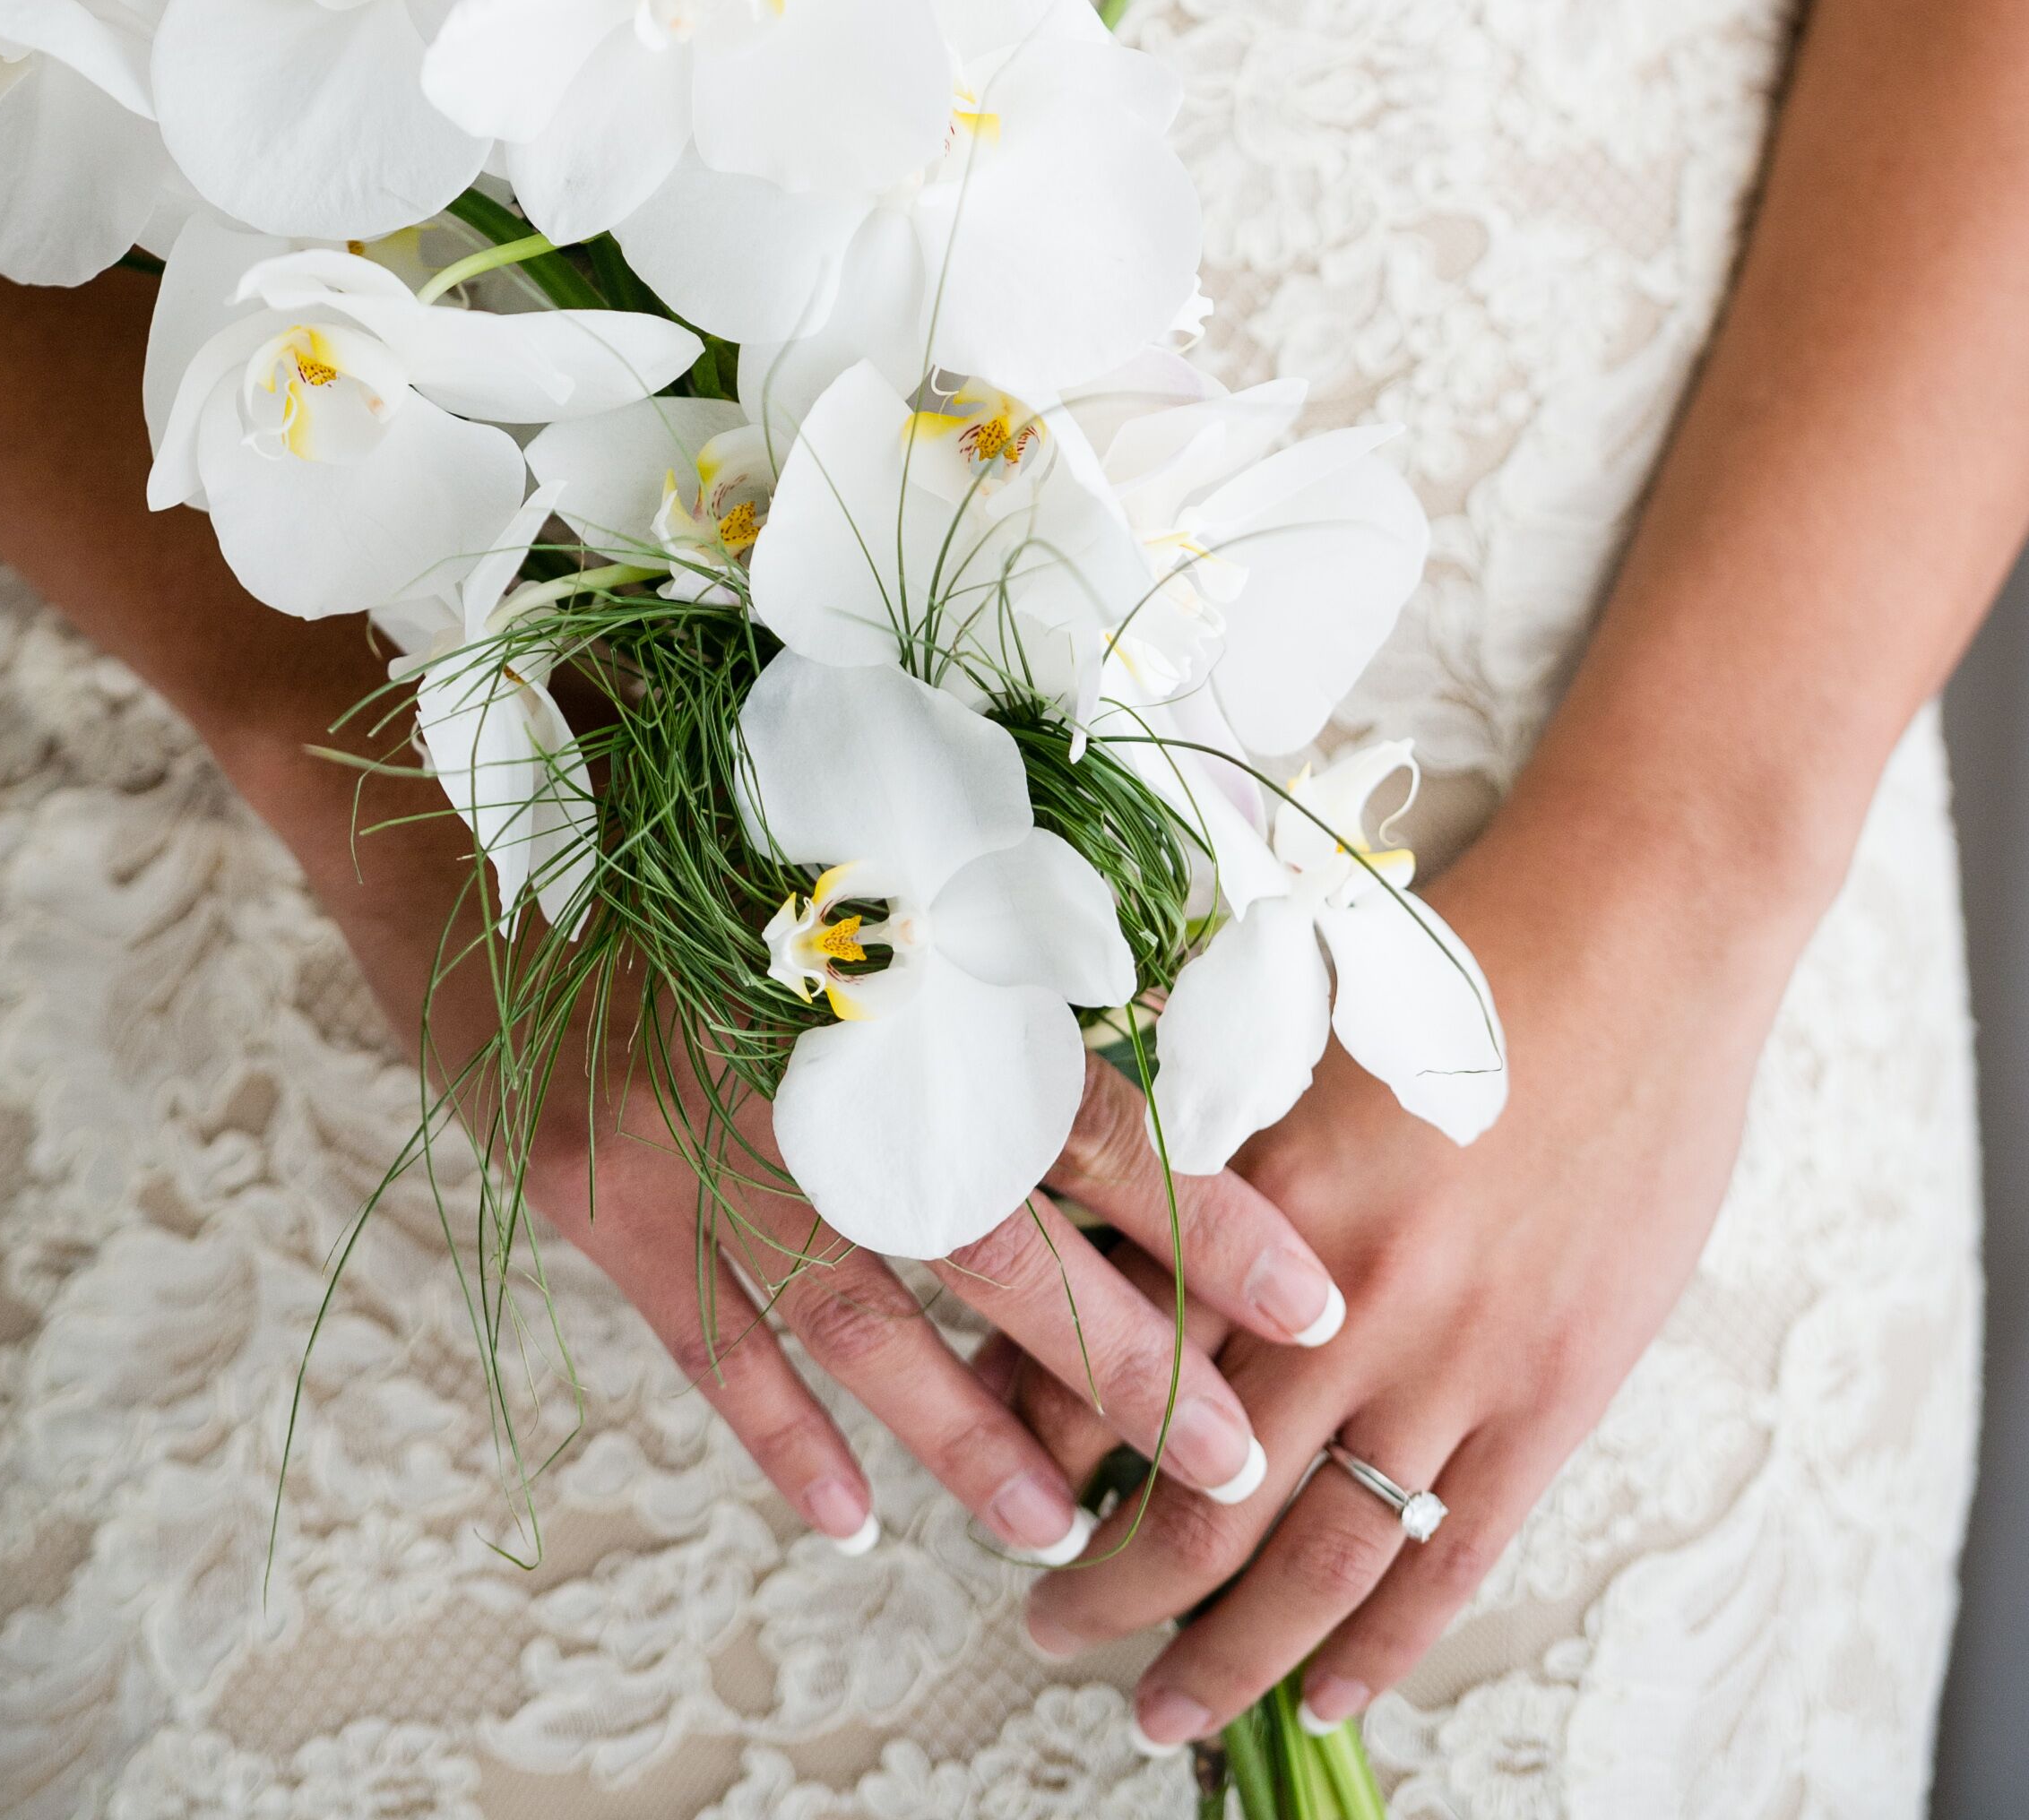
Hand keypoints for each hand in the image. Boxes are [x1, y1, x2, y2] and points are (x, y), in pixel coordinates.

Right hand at [240, 711, 1345, 1564]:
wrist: (421, 778)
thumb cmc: (628, 749)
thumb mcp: (805, 788)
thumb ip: (940, 871)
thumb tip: (1105, 948)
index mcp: (874, 959)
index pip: (1069, 1104)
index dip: (1194, 1204)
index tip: (1300, 1288)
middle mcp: (792, 1059)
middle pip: (988, 1235)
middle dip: (1120, 1355)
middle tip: (1232, 1456)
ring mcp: (681, 1136)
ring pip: (851, 1315)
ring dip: (962, 1427)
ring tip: (1057, 1523)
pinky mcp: (586, 1186)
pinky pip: (698, 1335)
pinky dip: (771, 1429)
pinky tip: (847, 1510)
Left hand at [1011, 794, 1797, 1738]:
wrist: (1642, 938)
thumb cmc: (1458, 961)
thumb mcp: (1292, 1029)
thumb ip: (1202, 1144)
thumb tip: (1097, 1243)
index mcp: (1261, 1193)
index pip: (1113, 1362)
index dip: (1040, 1443)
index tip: (1002, 1479)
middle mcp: (1344, 1298)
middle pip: (1197, 1499)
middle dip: (1107, 1590)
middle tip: (1050, 1629)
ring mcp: (1457, 1361)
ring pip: (1314, 1562)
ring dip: (1225, 1654)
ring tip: (1159, 1706)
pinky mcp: (1552, 1394)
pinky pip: (1449, 1560)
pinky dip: (1380, 1647)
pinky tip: (1326, 1695)